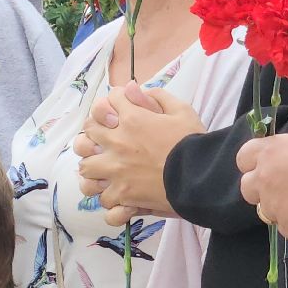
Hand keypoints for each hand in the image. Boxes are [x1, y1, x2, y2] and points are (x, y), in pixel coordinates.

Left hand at [77, 83, 202, 225]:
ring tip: (105, 172)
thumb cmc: (193, 142)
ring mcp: (116, 171)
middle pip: (87, 134)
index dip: (109, 107)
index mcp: (130, 119)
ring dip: (94, 169)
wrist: (201, 176)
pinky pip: (103, 199)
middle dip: (94, 135)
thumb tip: (134, 89)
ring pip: (85, 168)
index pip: (103, 105)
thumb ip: (157, 97)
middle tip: (104, 142)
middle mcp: (117, 143)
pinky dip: (110, 199)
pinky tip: (118, 196)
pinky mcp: (122, 195)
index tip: (117, 114)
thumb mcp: (181, 110)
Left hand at [237, 129, 287, 242]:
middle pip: (247, 187)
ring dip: (279, 208)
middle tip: (284, 188)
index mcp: (272, 151)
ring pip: (266, 210)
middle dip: (261, 189)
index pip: (244, 156)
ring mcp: (274, 205)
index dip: (254, 162)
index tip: (268, 164)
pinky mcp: (286, 227)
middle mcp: (265, 178)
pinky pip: (286, 226)